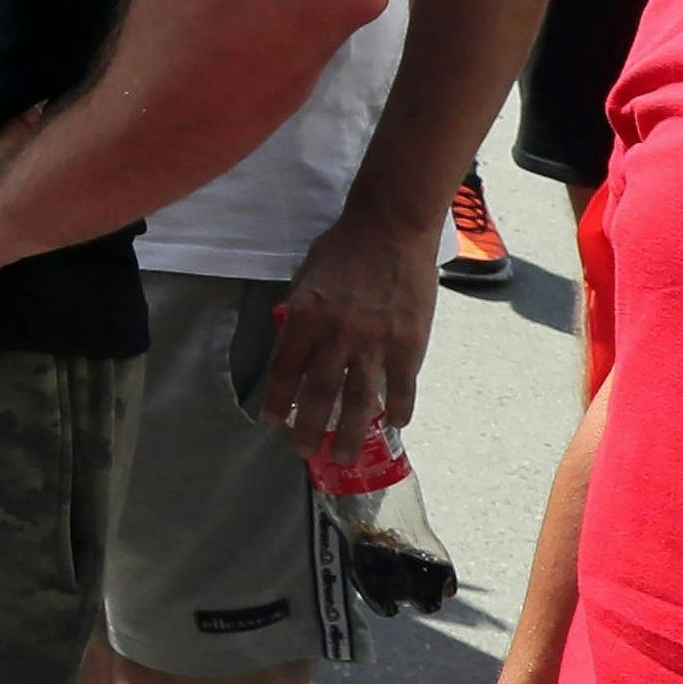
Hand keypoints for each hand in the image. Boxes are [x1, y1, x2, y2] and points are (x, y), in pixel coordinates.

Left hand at [259, 215, 439, 463]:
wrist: (391, 227)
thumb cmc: (343, 248)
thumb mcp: (306, 277)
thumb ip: (300, 313)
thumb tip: (295, 346)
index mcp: (306, 316)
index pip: (285, 369)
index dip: (278, 400)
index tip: (272, 422)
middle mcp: (337, 333)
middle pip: (319, 393)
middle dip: (308, 427)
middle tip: (302, 450)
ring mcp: (376, 340)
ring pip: (360, 399)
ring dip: (349, 432)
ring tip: (342, 456)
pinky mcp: (410, 341)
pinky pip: (402, 385)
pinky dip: (398, 408)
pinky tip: (394, 424)